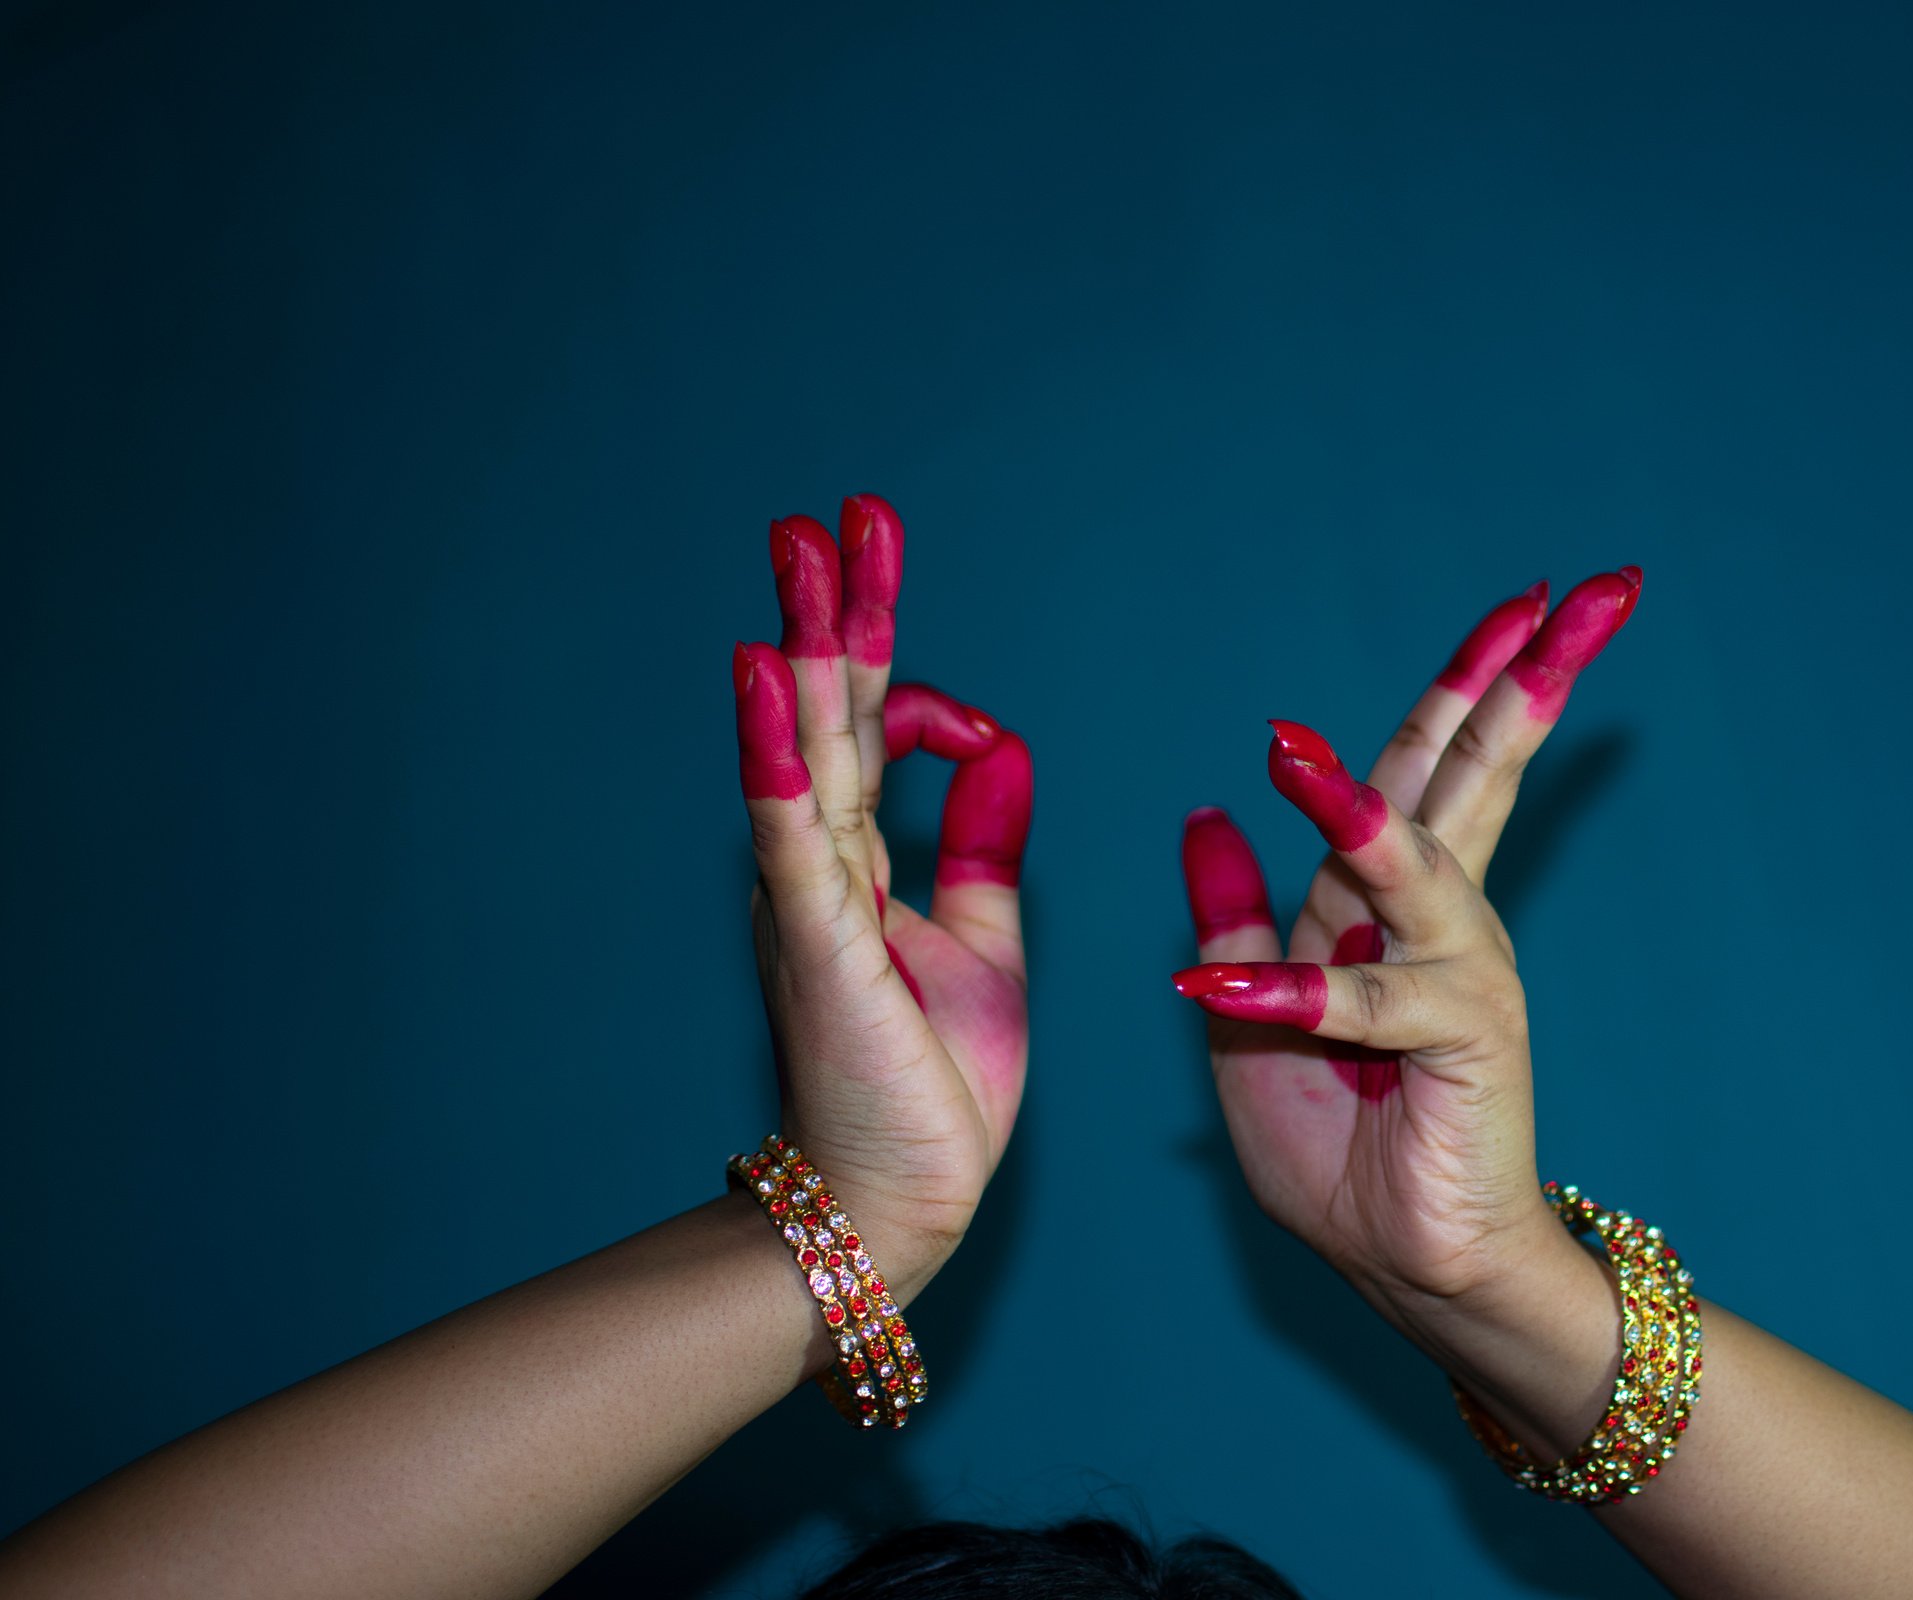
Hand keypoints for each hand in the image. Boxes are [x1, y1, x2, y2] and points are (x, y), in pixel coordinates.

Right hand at [734, 496, 1030, 1296]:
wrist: (903, 1199)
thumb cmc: (934, 1082)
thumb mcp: (985, 940)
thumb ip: (983, 843)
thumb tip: (1006, 746)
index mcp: (864, 864)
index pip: (874, 740)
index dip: (921, 702)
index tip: (977, 729)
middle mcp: (823, 866)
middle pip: (830, 714)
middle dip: (838, 612)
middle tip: (834, 517)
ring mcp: (812, 899)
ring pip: (805, 749)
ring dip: (802, 646)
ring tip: (800, 549)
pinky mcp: (818, 943)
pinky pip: (793, 833)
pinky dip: (775, 755)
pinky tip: (762, 680)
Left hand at [1173, 569, 1639, 1345]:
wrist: (1408, 1260)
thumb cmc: (1341, 1145)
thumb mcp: (1254, 1018)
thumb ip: (1242, 918)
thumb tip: (1208, 814)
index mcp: (1397, 898)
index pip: (1432, 763)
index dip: (1468, 680)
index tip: (1526, 601)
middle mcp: (1445, 917)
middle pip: (1475, 777)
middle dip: (1521, 682)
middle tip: (1573, 591)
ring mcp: (1465, 974)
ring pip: (1414, 871)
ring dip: (1354, 814)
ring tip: (1292, 755)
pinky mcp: (1462, 1043)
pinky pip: (1366, 1006)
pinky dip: (1294, 997)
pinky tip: (1225, 989)